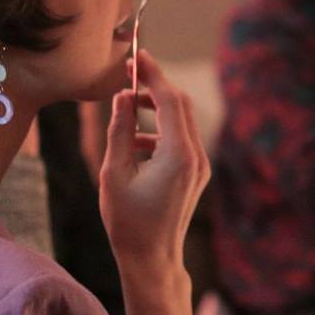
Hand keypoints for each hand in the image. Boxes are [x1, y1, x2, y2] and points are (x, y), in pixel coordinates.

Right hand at [100, 53, 208, 314]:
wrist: (152, 259)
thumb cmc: (128, 221)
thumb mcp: (114, 172)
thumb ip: (120, 130)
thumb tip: (124, 96)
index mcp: (178, 154)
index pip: (169, 99)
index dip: (152, 73)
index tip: (136, 56)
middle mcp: (196, 157)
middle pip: (180, 105)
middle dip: (156, 86)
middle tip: (131, 74)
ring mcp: (200, 166)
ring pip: (181, 122)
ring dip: (157, 109)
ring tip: (127, 107)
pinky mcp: (197, 174)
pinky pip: (181, 140)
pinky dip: (160, 131)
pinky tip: (134, 142)